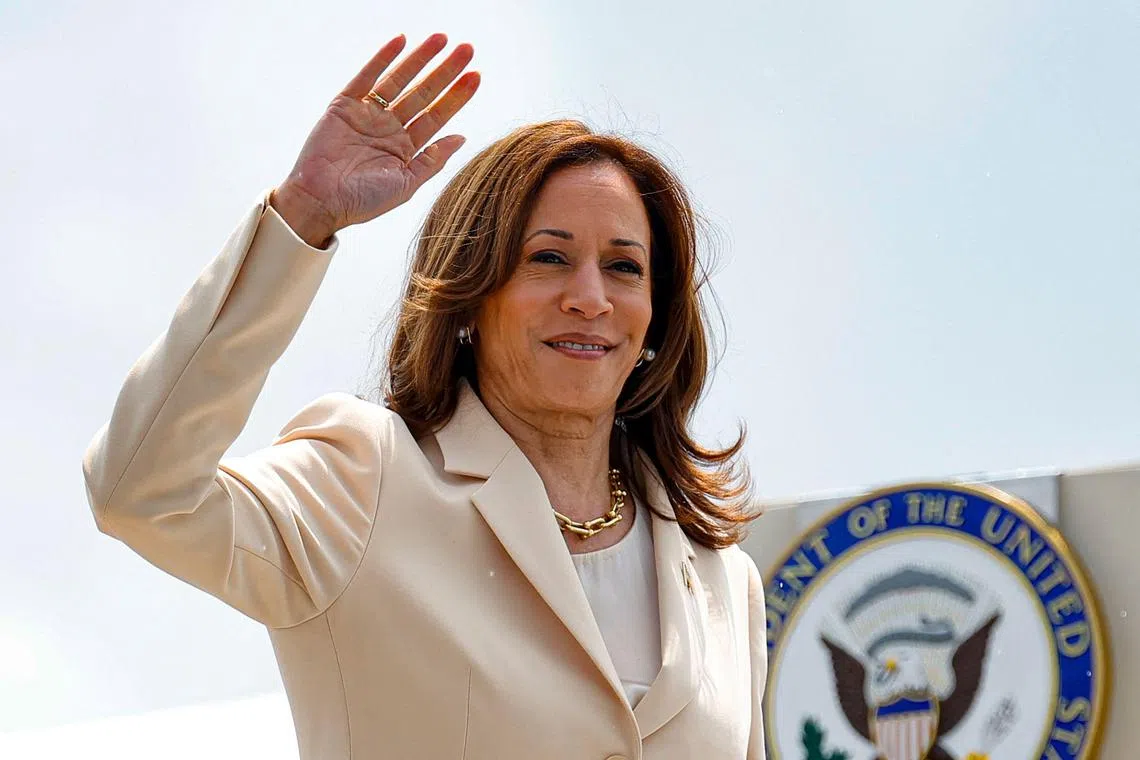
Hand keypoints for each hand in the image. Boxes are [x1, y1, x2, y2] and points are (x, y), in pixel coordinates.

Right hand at [271, 33, 479, 246]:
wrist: (322, 202)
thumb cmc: (363, 201)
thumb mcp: (406, 184)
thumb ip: (433, 160)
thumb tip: (462, 138)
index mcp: (406, 147)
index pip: (437, 115)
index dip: (456, 96)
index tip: (476, 76)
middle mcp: (389, 127)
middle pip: (423, 93)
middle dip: (445, 71)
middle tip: (467, 49)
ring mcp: (367, 114)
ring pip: (399, 80)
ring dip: (420, 58)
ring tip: (442, 39)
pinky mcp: (344, 105)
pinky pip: (366, 77)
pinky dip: (382, 58)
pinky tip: (401, 41)